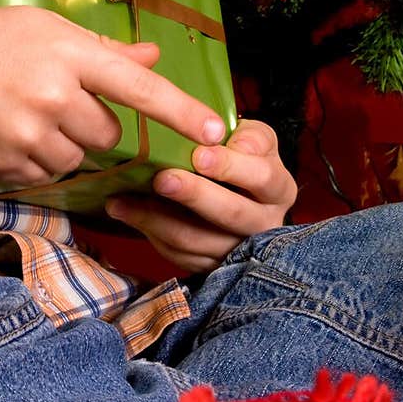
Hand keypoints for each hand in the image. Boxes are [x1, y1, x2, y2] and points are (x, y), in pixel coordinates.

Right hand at [0, 5, 227, 185]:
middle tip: (51, 97)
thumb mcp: (44, 29)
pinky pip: (46, 174)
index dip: (181, 111)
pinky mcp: (7, 163)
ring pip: (78, 157)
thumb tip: (152, 58)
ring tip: (22, 112)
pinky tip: (5, 131)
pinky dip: (34, 160)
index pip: (137, 86)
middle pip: (108, 132)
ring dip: (62, 144)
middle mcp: (52, 93)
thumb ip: (101, 51)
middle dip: (91, 122)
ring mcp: (28, 132)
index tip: (215, 132)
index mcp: (68, 52)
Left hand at [104, 119, 297, 273]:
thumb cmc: (243, 159)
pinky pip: (178, 254)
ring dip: (157, 218)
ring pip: (197, 240)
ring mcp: (236, 249)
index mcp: (279, 188)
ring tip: (124, 199)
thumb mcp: (253, 139)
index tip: (200, 155)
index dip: (230, 167)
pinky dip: (148, 232)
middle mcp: (264, 223)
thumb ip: (248, 135)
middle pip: (230, 213)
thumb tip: (225, 140)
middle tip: (162, 179)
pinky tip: (124, 211)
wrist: (238, 195)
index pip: (262, 177)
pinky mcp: (210, 265)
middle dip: (194, 195)